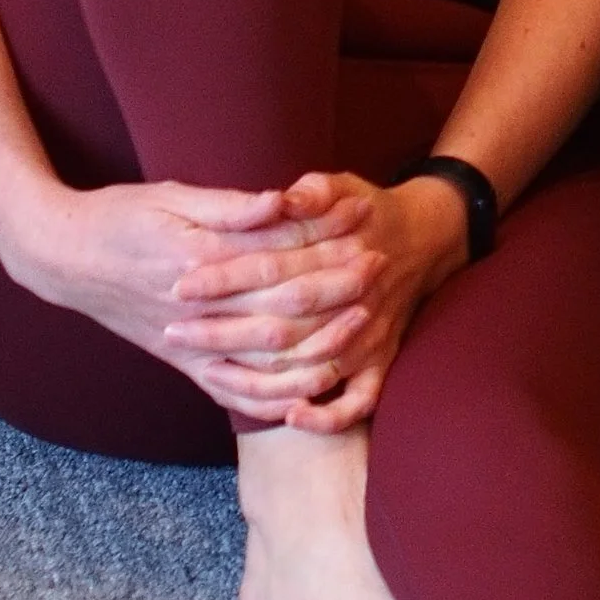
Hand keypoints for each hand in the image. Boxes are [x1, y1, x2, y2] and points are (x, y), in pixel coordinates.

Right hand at [15, 173, 376, 425]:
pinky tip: (311, 393)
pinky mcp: (183, 363)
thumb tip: (282, 199)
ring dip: (319, 343)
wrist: (62, 259)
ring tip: (362, 325)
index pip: (278, 250)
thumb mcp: (171, 197)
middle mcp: (198, 309)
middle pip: (283, 304)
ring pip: (266, 357)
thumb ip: (230, 206)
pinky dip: (273, 398)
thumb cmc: (120, 216)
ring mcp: (190, 343)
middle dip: (337, 287)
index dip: (325, 235)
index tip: (365, 217)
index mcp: (198, 260)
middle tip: (381, 268)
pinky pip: (234, 392)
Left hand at [165, 167, 465, 432]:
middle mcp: (356, 299)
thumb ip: (312, 191)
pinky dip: (328, 415)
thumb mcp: (342, 184)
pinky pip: (358, 400)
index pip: (271, 268)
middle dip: (221, 331)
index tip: (180, 285)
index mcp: (341, 251)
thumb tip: (281, 199)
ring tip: (205, 368)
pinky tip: (291, 415)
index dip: (223, 278)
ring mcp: (371, 336)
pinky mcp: (382, 360)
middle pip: (280, 325)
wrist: (425, 238)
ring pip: (310, 368)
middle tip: (173, 332)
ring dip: (257, 375)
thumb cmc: (368, 210)